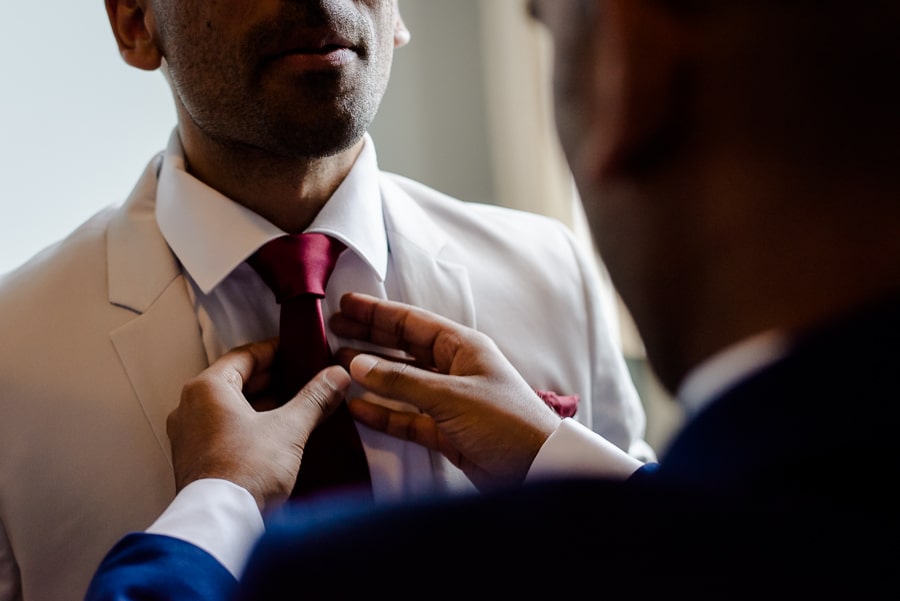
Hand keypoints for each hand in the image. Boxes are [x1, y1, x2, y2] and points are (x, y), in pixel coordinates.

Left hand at [168, 339, 350, 511]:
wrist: (222, 523)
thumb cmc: (244, 473)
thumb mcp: (289, 428)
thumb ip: (315, 398)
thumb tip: (335, 377)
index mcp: (207, 388)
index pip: (244, 355)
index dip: (275, 351)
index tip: (296, 351)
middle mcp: (190, 407)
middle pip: (236, 381)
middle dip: (273, 379)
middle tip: (302, 378)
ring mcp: (189, 435)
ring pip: (230, 407)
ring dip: (262, 404)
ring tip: (295, 407)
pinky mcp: (196, 460)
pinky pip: (223, 430)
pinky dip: (248, 425)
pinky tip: (275, 435)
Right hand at [331, 293, 561, 490]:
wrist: (537, 469)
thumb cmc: (505, 421)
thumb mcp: (451, 396)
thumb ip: (402, 381)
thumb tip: (356, 365)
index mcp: (462, 348)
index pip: (412, 322)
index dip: (378, 313)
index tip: (346, 303)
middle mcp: (453, 369)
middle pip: (403, 347)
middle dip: (369, 337)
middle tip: (333, 329)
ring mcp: (448, 400)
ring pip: (401, 382)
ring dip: (370, 374)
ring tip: (335, 364)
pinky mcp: (444, 431)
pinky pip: (405, 416)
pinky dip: (382, 411)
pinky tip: (355, 406)